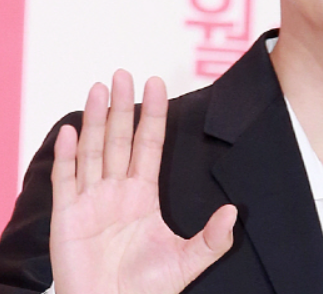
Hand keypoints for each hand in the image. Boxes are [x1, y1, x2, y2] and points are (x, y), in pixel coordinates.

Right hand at [50, 70, 236, 293]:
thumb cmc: (146, 289)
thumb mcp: (186, 261)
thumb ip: (212, 239)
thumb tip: (234, 213)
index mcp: (143, 194)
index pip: (150, 143)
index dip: (154, 114)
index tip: (156, 83)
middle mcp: (117, 190)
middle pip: (120, 138)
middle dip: (122, 106)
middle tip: (124, 74)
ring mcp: (91, 200)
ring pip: (94, 150)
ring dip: (95, 119)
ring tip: (100, 88)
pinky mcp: (67, 217)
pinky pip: (66, 180)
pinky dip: (66, 155)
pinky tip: (70, 131)